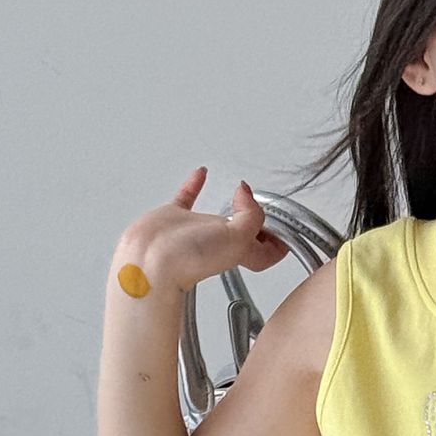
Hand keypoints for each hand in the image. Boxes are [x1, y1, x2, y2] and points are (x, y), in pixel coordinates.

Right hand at [119, 166, 290, 291]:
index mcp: (240, 250)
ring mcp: (196, 230)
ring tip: (241, 191)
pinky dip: (195, 183)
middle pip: (248, 234)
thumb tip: (247, 195)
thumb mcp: (238, 238)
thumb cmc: (189, 260)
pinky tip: (201, 173)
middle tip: (267, 207)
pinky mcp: (173, 218)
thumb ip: (252, 215)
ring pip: (219, 215)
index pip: (269, 251)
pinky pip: (187, 196)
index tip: (286, 225)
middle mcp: (220, 242)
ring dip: (231, 203)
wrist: (150, 262)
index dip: (280, 241)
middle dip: (259, 222)